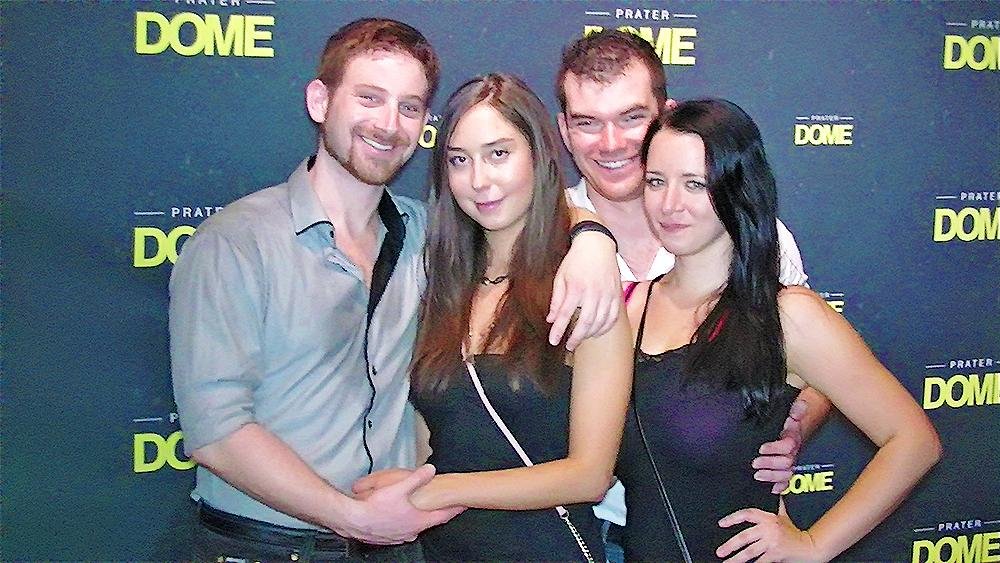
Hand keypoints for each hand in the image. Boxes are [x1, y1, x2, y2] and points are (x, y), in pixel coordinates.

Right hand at [333, 464, 462, 544]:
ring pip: (415, 528)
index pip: (442, 516)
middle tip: (445, 507)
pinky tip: (398, 518)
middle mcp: (410, 531)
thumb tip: (431, 470)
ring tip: (420, 512)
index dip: (454, 509)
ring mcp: (399, 536)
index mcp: (417, 520)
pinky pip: (401, 531)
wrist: (353, 519)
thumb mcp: (399, 487)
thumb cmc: (374, 507)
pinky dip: (404, 523)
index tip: (463, 506)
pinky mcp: (387, 537)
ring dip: (419, 519)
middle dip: (437, 514)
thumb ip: (417, 478)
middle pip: (430, 522)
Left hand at [548, 231, 619, 350]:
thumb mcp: (560, 277)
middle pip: (585, 323)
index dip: (558, 330)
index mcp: (576, 288)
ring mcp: (607, 294)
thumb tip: (551, 319)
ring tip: (581, 339)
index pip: (565, 315)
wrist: (597, 245)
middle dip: (576, 337)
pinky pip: (613, 317)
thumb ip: (556, 300)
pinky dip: (605, 328)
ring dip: (590, 334)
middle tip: (568, 345)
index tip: (553, 340)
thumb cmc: (576, 261)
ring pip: (600, 322)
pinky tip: (597, 332)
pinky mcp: (616, 295)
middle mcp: (593, 293)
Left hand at [717, 507, 817, 562]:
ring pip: (750, 551)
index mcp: (768, 518)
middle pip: (745, 536)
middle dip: (730, 545)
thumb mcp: (785, 516)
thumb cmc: (796, 531)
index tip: (721, 523)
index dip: (733, 518)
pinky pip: (760, 561)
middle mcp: (768, 529)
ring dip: (737, 558)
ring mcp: (771, 542)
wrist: (810, 546)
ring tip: (726, 562)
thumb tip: (776, 492)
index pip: (747, 514)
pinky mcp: (775, 554)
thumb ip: (778, 506)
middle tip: (719, 551)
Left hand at [753, 398, 806, 492]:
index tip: (761, 449)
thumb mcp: (784, 415)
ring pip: (787, 474)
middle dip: (771, 464)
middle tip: (755, 463)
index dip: (775, 448)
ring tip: (757, 475)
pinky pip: (787, 484)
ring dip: (772, 476)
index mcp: (792, 439)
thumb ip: (793, 410)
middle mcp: (793, 453)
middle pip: (787, 463)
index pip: (788, 446)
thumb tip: (802, 405)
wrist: (782, 431)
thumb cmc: (782, 424)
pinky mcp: (786, 474)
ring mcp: (790, 464)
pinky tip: (772, 489)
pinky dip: (780, 488)